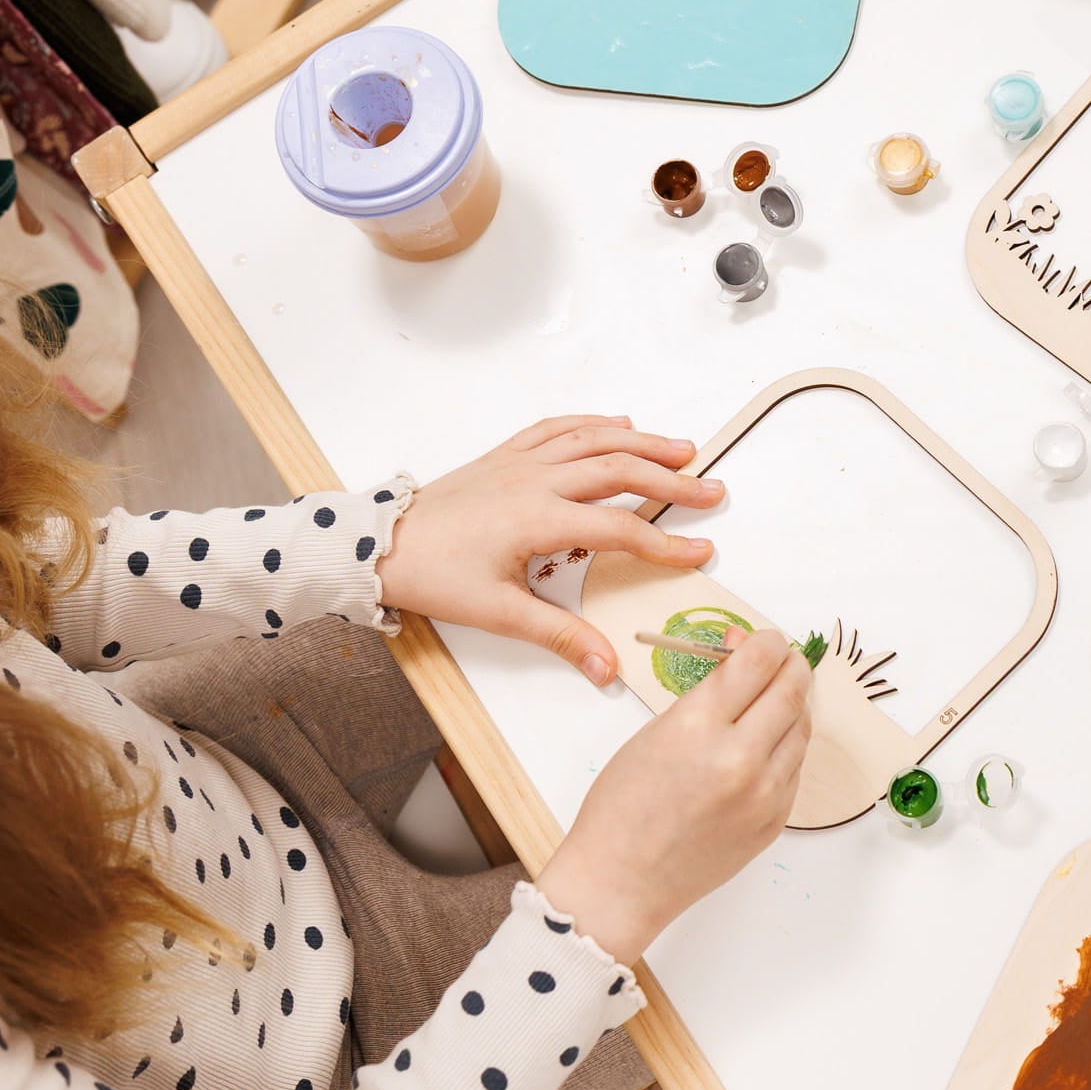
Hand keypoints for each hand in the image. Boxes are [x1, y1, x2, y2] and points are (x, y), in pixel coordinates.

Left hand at [375, 415, 724, 684]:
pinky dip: (592, 423)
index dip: (665, 543)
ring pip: (593, 439)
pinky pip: (557, 427)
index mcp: (538, 519)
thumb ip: (560, 636)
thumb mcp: (499, 613)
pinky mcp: (504, 455)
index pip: (620, 528)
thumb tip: (605, 666)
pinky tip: (617, 423)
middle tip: (710, 490)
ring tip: (681, 449)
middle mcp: (535, 480)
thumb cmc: (433, 575)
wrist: (380, 546)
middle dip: (671, 479)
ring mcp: (520, 461)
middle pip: (619, 471)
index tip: (698, 551)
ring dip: (642, 441)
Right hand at [537, 628, 811, 962]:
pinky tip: (768, 741)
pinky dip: (788, 746)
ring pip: (802, 728)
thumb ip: (706, 692)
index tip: (764, 640)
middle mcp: (739, 758)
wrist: (621, 883)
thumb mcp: (655, 732)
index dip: (765, 642)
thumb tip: (742, 653)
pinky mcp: (774, 821)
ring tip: (775, 698)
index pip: (756, 663)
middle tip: (783, 660)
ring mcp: (763, 794)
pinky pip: (795, 768)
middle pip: (790, 691)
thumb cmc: (622, 807)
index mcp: (698, 727)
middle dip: (791, 667)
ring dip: (794, 705)